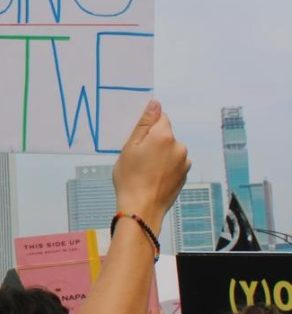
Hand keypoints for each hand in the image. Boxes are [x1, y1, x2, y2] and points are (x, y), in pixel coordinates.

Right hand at [112, 100, 189, 232]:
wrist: (141, 209)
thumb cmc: (130, 179)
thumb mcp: (129, 148)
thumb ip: (144, 124)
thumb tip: (155, 104)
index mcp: (164, 136)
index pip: (160, 117)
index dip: (147, 126)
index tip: (137, 139)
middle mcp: (179, 146)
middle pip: (165, 134)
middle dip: (152, 141)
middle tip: (137, 157)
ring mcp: (184, 162)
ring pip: (170, 149)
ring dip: (159, 155)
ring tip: (144, 170)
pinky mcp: (184, 175)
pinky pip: (174, 163)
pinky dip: (164, 167)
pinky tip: (152, 177)